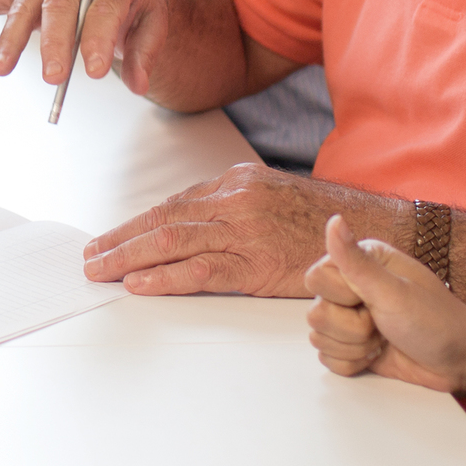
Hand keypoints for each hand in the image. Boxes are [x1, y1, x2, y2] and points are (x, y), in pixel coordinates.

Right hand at [0, 0, 167, 88]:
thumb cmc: (132, 0)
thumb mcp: (152, 21)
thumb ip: (145, 52)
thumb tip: (140, 85)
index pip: (103, 9)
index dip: (97, 40)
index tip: (95, 72)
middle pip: (60, 6)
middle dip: (54, 43)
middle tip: (54, 77)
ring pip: (25, 6)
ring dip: (11, 39)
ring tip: (0, 69)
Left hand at [81, 162, 379, 295]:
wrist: (376, 232)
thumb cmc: (328, 220)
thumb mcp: (275, 196)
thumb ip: (236, 206)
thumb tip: (196, 224)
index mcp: (237, 182)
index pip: (173, 205)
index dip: (136, 224)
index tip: (108, 238)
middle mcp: (235, 200)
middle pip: (163, 220)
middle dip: (120, 239)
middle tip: (89, 257)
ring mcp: (245, 230)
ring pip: (172, 242)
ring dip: (128, 257)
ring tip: (100, 271)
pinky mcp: (258, 263)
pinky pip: (200, 271)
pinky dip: (164, 278)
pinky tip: (138, 284)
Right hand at [306, 213, 465, 393]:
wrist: (462, 361)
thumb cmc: (437, 322)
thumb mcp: (394, 291)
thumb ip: (356, 261)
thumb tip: (334, 221)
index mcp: (361, 263)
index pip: (315, 278)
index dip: (340, 297)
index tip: (370, 300)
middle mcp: (353, 288)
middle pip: (315, 313)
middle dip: (351, 328)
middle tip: (383, 323)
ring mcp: (352, 319)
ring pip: (319, 337)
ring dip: (354, 347)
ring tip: (384, 338)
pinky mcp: (353, 346)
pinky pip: (329, 359)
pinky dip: (353, 363)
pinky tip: (378, 355)